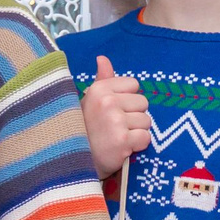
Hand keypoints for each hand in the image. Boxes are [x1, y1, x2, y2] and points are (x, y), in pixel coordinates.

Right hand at [81, 56, 151, 179]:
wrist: (73, 161)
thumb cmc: (85, 130)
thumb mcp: (89, 101)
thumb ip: (102, 80)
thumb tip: (103, 58)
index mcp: (100, 89)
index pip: (134, 85)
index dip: (128, 100)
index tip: (113, 111)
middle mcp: (108, 101)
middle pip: (143, 103)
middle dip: (134, 116)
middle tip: (115, 128)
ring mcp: (115, 120)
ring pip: (146, 121)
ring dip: (136, 132)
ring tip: (117, 138)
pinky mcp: (123, 140)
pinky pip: (145, 138)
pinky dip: (137, 146)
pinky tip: (122, 148)